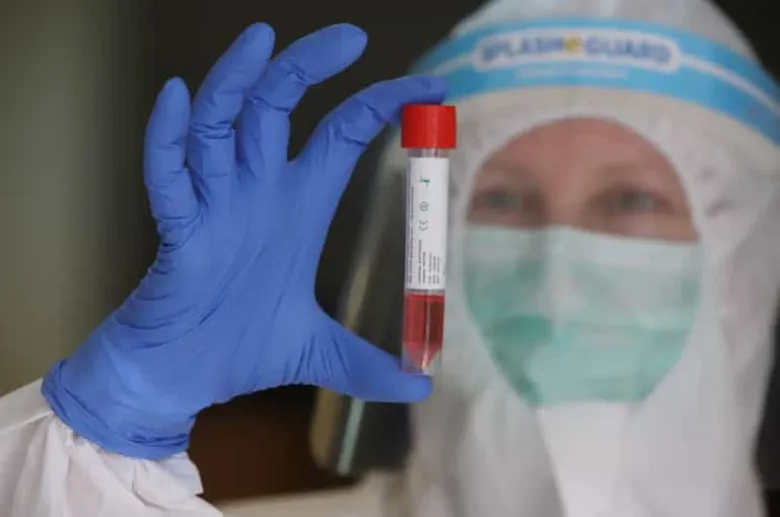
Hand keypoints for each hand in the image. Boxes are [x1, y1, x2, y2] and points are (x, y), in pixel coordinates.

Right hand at [42, 23, 444, 459]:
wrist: (183, 380)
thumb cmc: (240, 351)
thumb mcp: (318, 352)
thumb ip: (366, 364)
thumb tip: (423, 384)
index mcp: (296, 207)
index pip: (339, 134)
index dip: (379, 104)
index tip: (430, 87)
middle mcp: (256, 194)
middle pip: (276, 108)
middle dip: (308, 68)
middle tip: (351, 37)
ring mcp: (214, 208)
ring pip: (219, 126)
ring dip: (237, 82)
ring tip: (263, 40)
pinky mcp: (178, 235)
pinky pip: (167, 176)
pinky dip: (168, 137)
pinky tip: (178, 97)